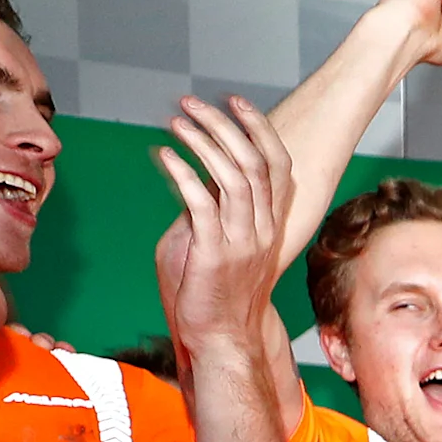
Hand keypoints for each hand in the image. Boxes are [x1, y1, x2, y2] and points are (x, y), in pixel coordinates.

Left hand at [153, 97, 295, 356]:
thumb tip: (187, 175)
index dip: (259, 129)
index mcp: (270, 224)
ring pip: (234, 177)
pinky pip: (201, 203)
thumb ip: (206, 208)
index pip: (277, 166)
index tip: (235, 102)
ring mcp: (241, 242)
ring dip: (203, 143)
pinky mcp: (214, 253)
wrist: (222, 339)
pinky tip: (165, 157)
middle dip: (224, 125)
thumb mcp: (212, 241)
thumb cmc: (213, 293)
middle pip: (255, 162)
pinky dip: (182, 174)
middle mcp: (262, 229)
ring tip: (177, 122)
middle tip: (193, 103)